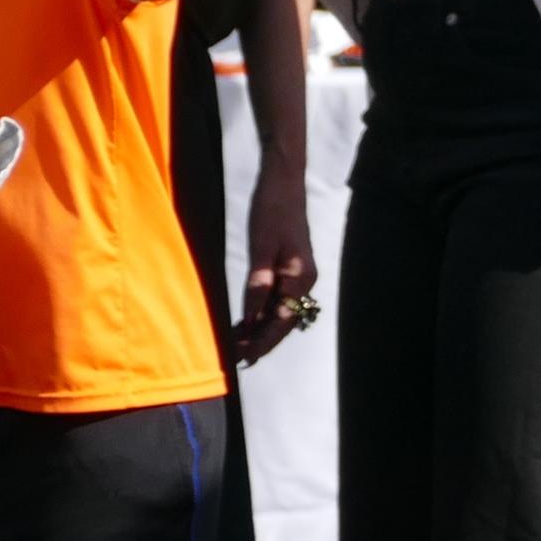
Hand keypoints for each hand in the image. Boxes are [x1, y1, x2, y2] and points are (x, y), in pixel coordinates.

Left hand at [231, 159, 318, 366]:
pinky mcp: (291, 268)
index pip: (281, 320)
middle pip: (283, 320)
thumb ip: (258, 284)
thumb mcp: (261, 247)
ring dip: (261, 328)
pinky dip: (263, 312)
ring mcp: (299, 275)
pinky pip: (278, 299)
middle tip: (236, 356)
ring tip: (238, 344)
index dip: (262, 341)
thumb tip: (251, 318)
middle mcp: (304, 281)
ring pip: (281, 312)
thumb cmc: (271, 210)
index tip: (244, 358)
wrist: (283, 182)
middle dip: (261, 339)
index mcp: (299, 277)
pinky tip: (247, 320)